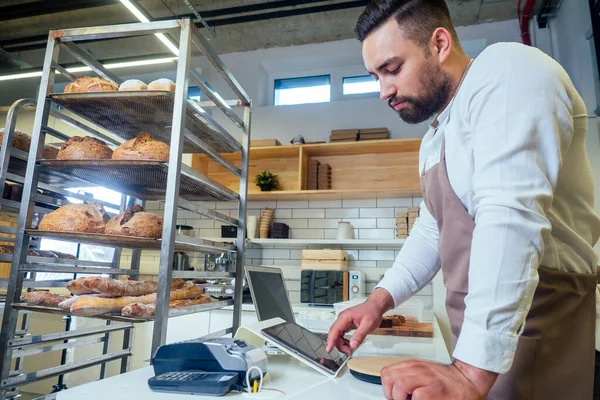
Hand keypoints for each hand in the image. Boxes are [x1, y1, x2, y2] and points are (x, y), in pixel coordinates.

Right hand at [326, 288, 393, 353]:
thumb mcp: (368, 325)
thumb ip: (360, 335)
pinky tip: (349, 344)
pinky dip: (344, 341)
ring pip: (337, 335)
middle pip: (334, 334)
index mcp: (345, 317)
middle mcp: (342, 319)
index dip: (330, 341)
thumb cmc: (372, 312)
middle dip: (339, 345)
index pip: (334, 330)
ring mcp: (343, 321)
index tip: (329, 349)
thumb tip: (352, 345)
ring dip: (341, 344)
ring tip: (350, 349)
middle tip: (348, 352)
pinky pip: (341, 334)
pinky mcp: (346, 324)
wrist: (375, 306)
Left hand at [380, 359, 497, 399]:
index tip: (395, 396)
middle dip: (392, 393)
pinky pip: (416, 396)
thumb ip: (407, 377)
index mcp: (413, 366)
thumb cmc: (445, 382)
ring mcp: (427, 379)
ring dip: (402, 398)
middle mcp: (418, 369)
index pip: (387, 373)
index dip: (387, 387)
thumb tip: (392, 392)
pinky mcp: (435, 391)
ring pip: (400, 385)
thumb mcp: (423, 374)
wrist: (468, 381)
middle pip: (390, 378)